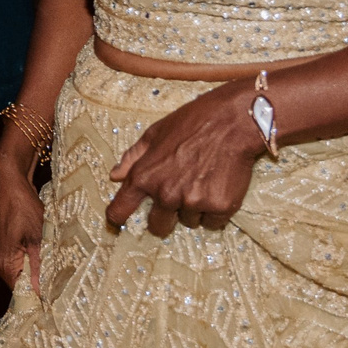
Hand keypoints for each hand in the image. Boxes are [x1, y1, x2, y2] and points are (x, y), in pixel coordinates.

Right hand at [0, 154, 45, 295]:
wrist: (9, 181)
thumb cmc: (23, 207)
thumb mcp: (37, 237)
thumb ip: (39, 266)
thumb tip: (43, 292)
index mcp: (4, 264)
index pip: (21, 292)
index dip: (39, 297)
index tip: (57, 302)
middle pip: (20, 282)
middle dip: (40, 284)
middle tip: (64, 288)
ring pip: (21, 270)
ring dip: (38, 270)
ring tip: (59, 274)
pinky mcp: (3, 242)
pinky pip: (19, 258)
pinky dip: (33, 259)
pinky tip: (48, 256)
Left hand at [103, 81, 264, 237]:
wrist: (233, 121)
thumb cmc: (192, 123)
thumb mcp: (154, 133)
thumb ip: (132, 157)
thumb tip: (114, 176)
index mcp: (144, 176)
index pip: (120, 209)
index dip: (118, 217)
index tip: (118, 221)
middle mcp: (166, 194)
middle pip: (157, 226)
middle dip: (164, 217)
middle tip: (178, 198)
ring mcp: (193, 203)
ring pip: (189, 222)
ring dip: (194, 209)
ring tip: (204, 181)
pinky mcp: (219, 208)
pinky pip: (213, 222)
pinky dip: (215, 210)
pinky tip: (219, 187)